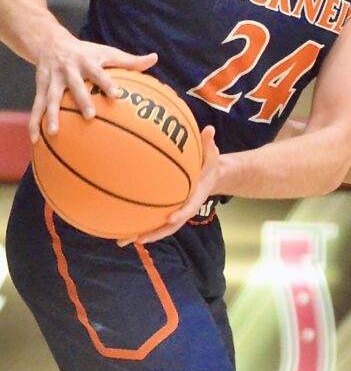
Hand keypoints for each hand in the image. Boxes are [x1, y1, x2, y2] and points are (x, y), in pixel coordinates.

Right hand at [32, 36, 158, 142]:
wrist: (49, 42)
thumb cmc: (86, 52)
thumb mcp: (107, 52)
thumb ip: (130, 60)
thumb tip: (155, 58)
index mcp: (86, 62)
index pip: (99, 72)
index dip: (107, 82)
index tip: (117, 94)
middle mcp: (68, 70)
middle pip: (75, 86)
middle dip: (81, 100)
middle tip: (90, 116)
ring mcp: (52, 80)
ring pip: (51, 98)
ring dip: (51, 115)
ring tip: (54, 133)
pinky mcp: (41, 88)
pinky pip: (36, 107)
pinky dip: (34, 123)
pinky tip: (35, 140)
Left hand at [121, 126, 220, 245]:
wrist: (209, 176)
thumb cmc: (208, 163)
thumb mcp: (211, 152)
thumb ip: (208, 143)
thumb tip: (209, 129)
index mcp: (196, 196)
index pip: (189, 208)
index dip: (181, 214)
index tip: (170, 219)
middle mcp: (184, 207)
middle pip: (170, 226)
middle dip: (154, 233)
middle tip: (138, 239)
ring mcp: (174, 210)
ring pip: (158, 227)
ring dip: (141, 234)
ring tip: (122, 240)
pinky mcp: (166, 208)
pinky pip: (152, 218)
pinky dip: (138, 224)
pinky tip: (119, 226)